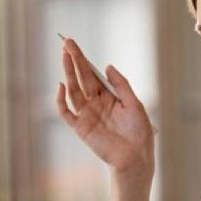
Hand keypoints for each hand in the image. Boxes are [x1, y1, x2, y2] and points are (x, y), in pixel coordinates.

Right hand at [56, 38, 154, 178]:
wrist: (135, 157)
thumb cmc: (139, 133)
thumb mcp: (134, 104)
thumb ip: (121, 85)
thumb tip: (107, 66)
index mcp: (108, 97)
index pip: (92, 74)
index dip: (83, 60)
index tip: (74, 45)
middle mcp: (95, 104)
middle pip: (81, 78)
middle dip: (74, 60)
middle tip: (66, 42)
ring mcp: (86, 115)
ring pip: (73, 90)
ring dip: (68, 73)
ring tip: (64, 55)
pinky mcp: (80, 128)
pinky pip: (66, 113)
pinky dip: (61, 100)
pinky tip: (61, 86)